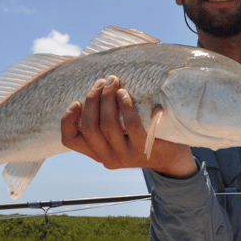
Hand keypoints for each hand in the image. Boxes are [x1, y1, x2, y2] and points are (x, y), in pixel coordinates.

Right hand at [60, 75, 197, 178]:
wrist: (172, 159)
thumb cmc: (142, 138)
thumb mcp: (119, 136)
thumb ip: (104, 123)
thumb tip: (94, 91)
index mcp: (97, 153)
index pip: (70, 140)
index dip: (68, 119)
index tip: (77, 102)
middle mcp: (108, 158)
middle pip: (88, 126)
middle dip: (92, 99)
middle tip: (103, 81)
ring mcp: (125, 156)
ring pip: (107, 124)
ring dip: (108, 97)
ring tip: (114, 81)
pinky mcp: (144, 150)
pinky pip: (130, 125)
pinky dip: (125, 106)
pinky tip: (125, 93)